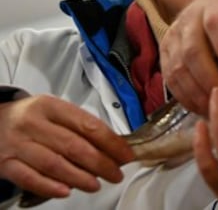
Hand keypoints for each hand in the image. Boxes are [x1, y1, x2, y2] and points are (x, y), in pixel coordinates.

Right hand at [0, 95, 133, 198]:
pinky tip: (66, 191)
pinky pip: (30, 178)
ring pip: (54, 163)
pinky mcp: (5, 164)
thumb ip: (79, 126)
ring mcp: (17, 144)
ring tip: (96, 184)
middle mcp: (33, 123)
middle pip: (73, 145)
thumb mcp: (54, 112)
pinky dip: (50, 186)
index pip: (88, 125)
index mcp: (51, 106)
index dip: (111, 142)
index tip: (126, 155)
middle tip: (115, 174)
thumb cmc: (29, 119)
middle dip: (100, 163)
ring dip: (79, 177)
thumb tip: (113, 147)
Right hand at [160, 0, 217, 114]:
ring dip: (197, 92)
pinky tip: (201, 108)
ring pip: (178, 68)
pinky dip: (185, 97)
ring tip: (216, 107)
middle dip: (212, 79)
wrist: (207, 11)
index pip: (216, 24)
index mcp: (214, 7)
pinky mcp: (163, 53)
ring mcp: (172, 36)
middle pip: (193, 51)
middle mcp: (189, 18)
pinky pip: (170, 79)